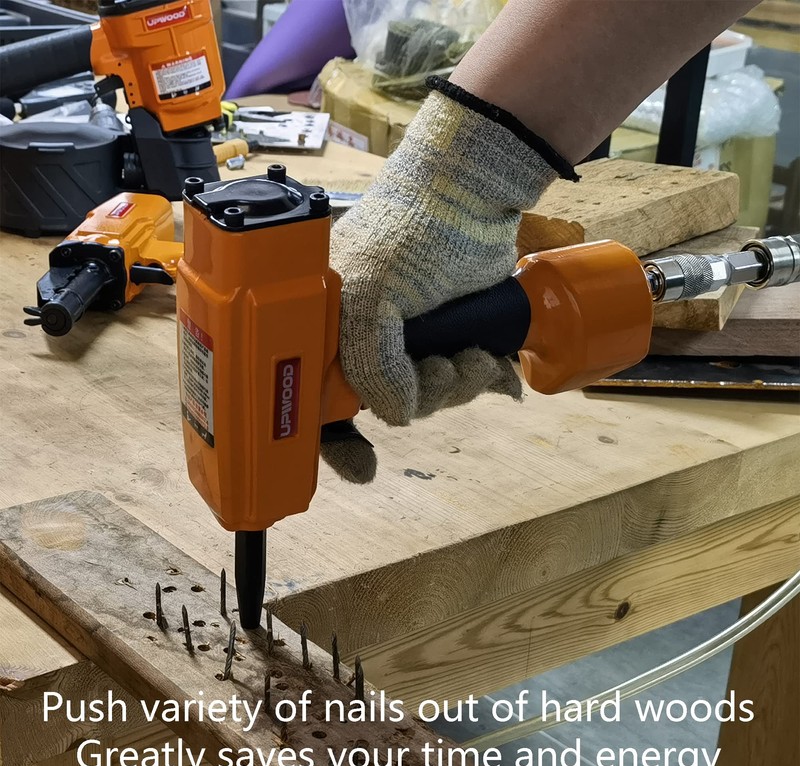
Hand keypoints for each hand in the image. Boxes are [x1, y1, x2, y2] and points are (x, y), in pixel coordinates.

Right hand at [320, 79, 574, 481]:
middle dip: (418, 400)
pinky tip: (489, 362)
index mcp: (325, 330)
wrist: (470, 195)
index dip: (335, 441)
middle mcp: (363, 340)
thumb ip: (369, 362)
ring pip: (429, 397)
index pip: (314, 400)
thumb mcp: (368, 295)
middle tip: (436, 371)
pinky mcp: (450, 337)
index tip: (361, 465)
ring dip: (455, 386)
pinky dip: (479, 378)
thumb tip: (396, 414)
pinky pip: (462, 382)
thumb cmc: (407, 231)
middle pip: (382, 407)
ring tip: (469, 354)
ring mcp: (409, 340)